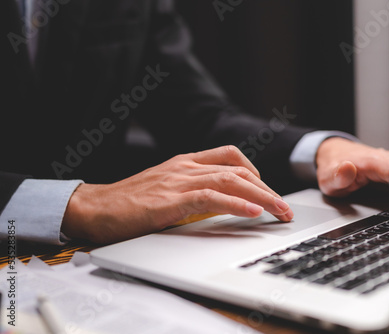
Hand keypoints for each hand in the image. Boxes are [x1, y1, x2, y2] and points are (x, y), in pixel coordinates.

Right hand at [62, 146, 292, 243]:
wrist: (95, 207)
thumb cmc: (130, 202)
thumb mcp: (167, 189)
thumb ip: (193, 190)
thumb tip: (222, 202)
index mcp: (185, 162)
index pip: (230, 156)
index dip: (255, 171)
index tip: (268, 190)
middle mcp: (186, 166)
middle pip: (238, 170)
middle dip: (267, 189)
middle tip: (284, 207)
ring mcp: (179, 180)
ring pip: (231, 181)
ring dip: (261, 197)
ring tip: (279, 211)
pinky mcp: (171, 200)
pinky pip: (211, 197)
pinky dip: (236, 203)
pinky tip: (253, 212)